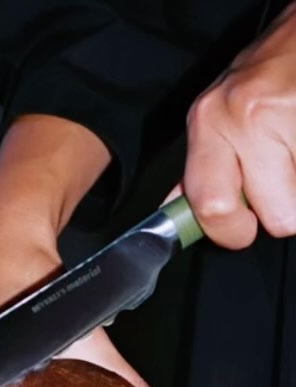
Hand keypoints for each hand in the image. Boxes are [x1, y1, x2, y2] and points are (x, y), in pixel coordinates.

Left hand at [185, 2, 295, 247]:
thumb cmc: (260, 76)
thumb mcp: (216, 115)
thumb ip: (199, 169)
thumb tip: (180, 217)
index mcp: (209, 122)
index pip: (213, 208)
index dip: (233, 232)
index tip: (242, 228)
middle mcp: (245, 117)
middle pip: (276, 216)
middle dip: (280, 213)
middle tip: (276, 188)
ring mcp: (286, 115)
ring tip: (289, 154)